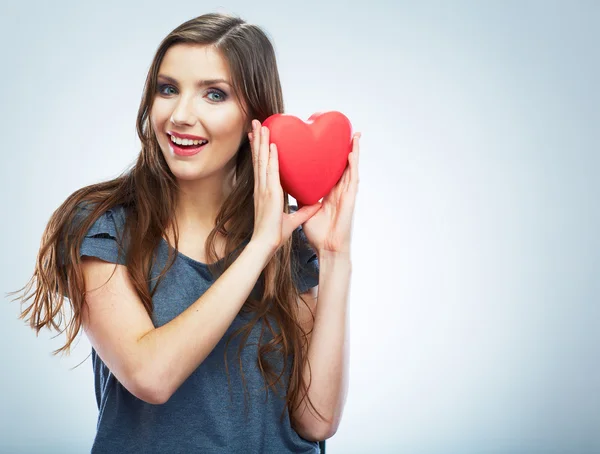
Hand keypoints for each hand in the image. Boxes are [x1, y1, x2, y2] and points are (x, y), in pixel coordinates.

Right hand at [249, 119, 320, 253]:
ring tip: (260, 125)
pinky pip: (270, 171)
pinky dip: (270, 157)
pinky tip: (271, 144)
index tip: (258, 136)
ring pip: (262, 160)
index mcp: (265, 191)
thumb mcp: (292, 219)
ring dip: (261, 141)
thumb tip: (316, 204)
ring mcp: (264, 189)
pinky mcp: (269, 193)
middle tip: (256, 123)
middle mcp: (262, 187)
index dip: (260, 150)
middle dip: (257, 139)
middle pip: (259, 158)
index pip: (262, 166)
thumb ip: (304, 211)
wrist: (266, 244)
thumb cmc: (274, 234)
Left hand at [299, 132, 360, 255]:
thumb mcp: (306, 210)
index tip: (331, 142)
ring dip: (354, 151)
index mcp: (330, 193)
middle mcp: (340, 191)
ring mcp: (346, 194)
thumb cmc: (319, 234)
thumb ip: (302, 198)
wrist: (328, 249)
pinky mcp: (349, 199)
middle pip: (343, 165)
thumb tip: (292, 187)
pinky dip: (352, 165)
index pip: (331, 170)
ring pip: (351, 168)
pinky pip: (352, 179)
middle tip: (348, 131)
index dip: (332, 156)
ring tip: (355, 135)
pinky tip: (352, 152)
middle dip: (346, 148)